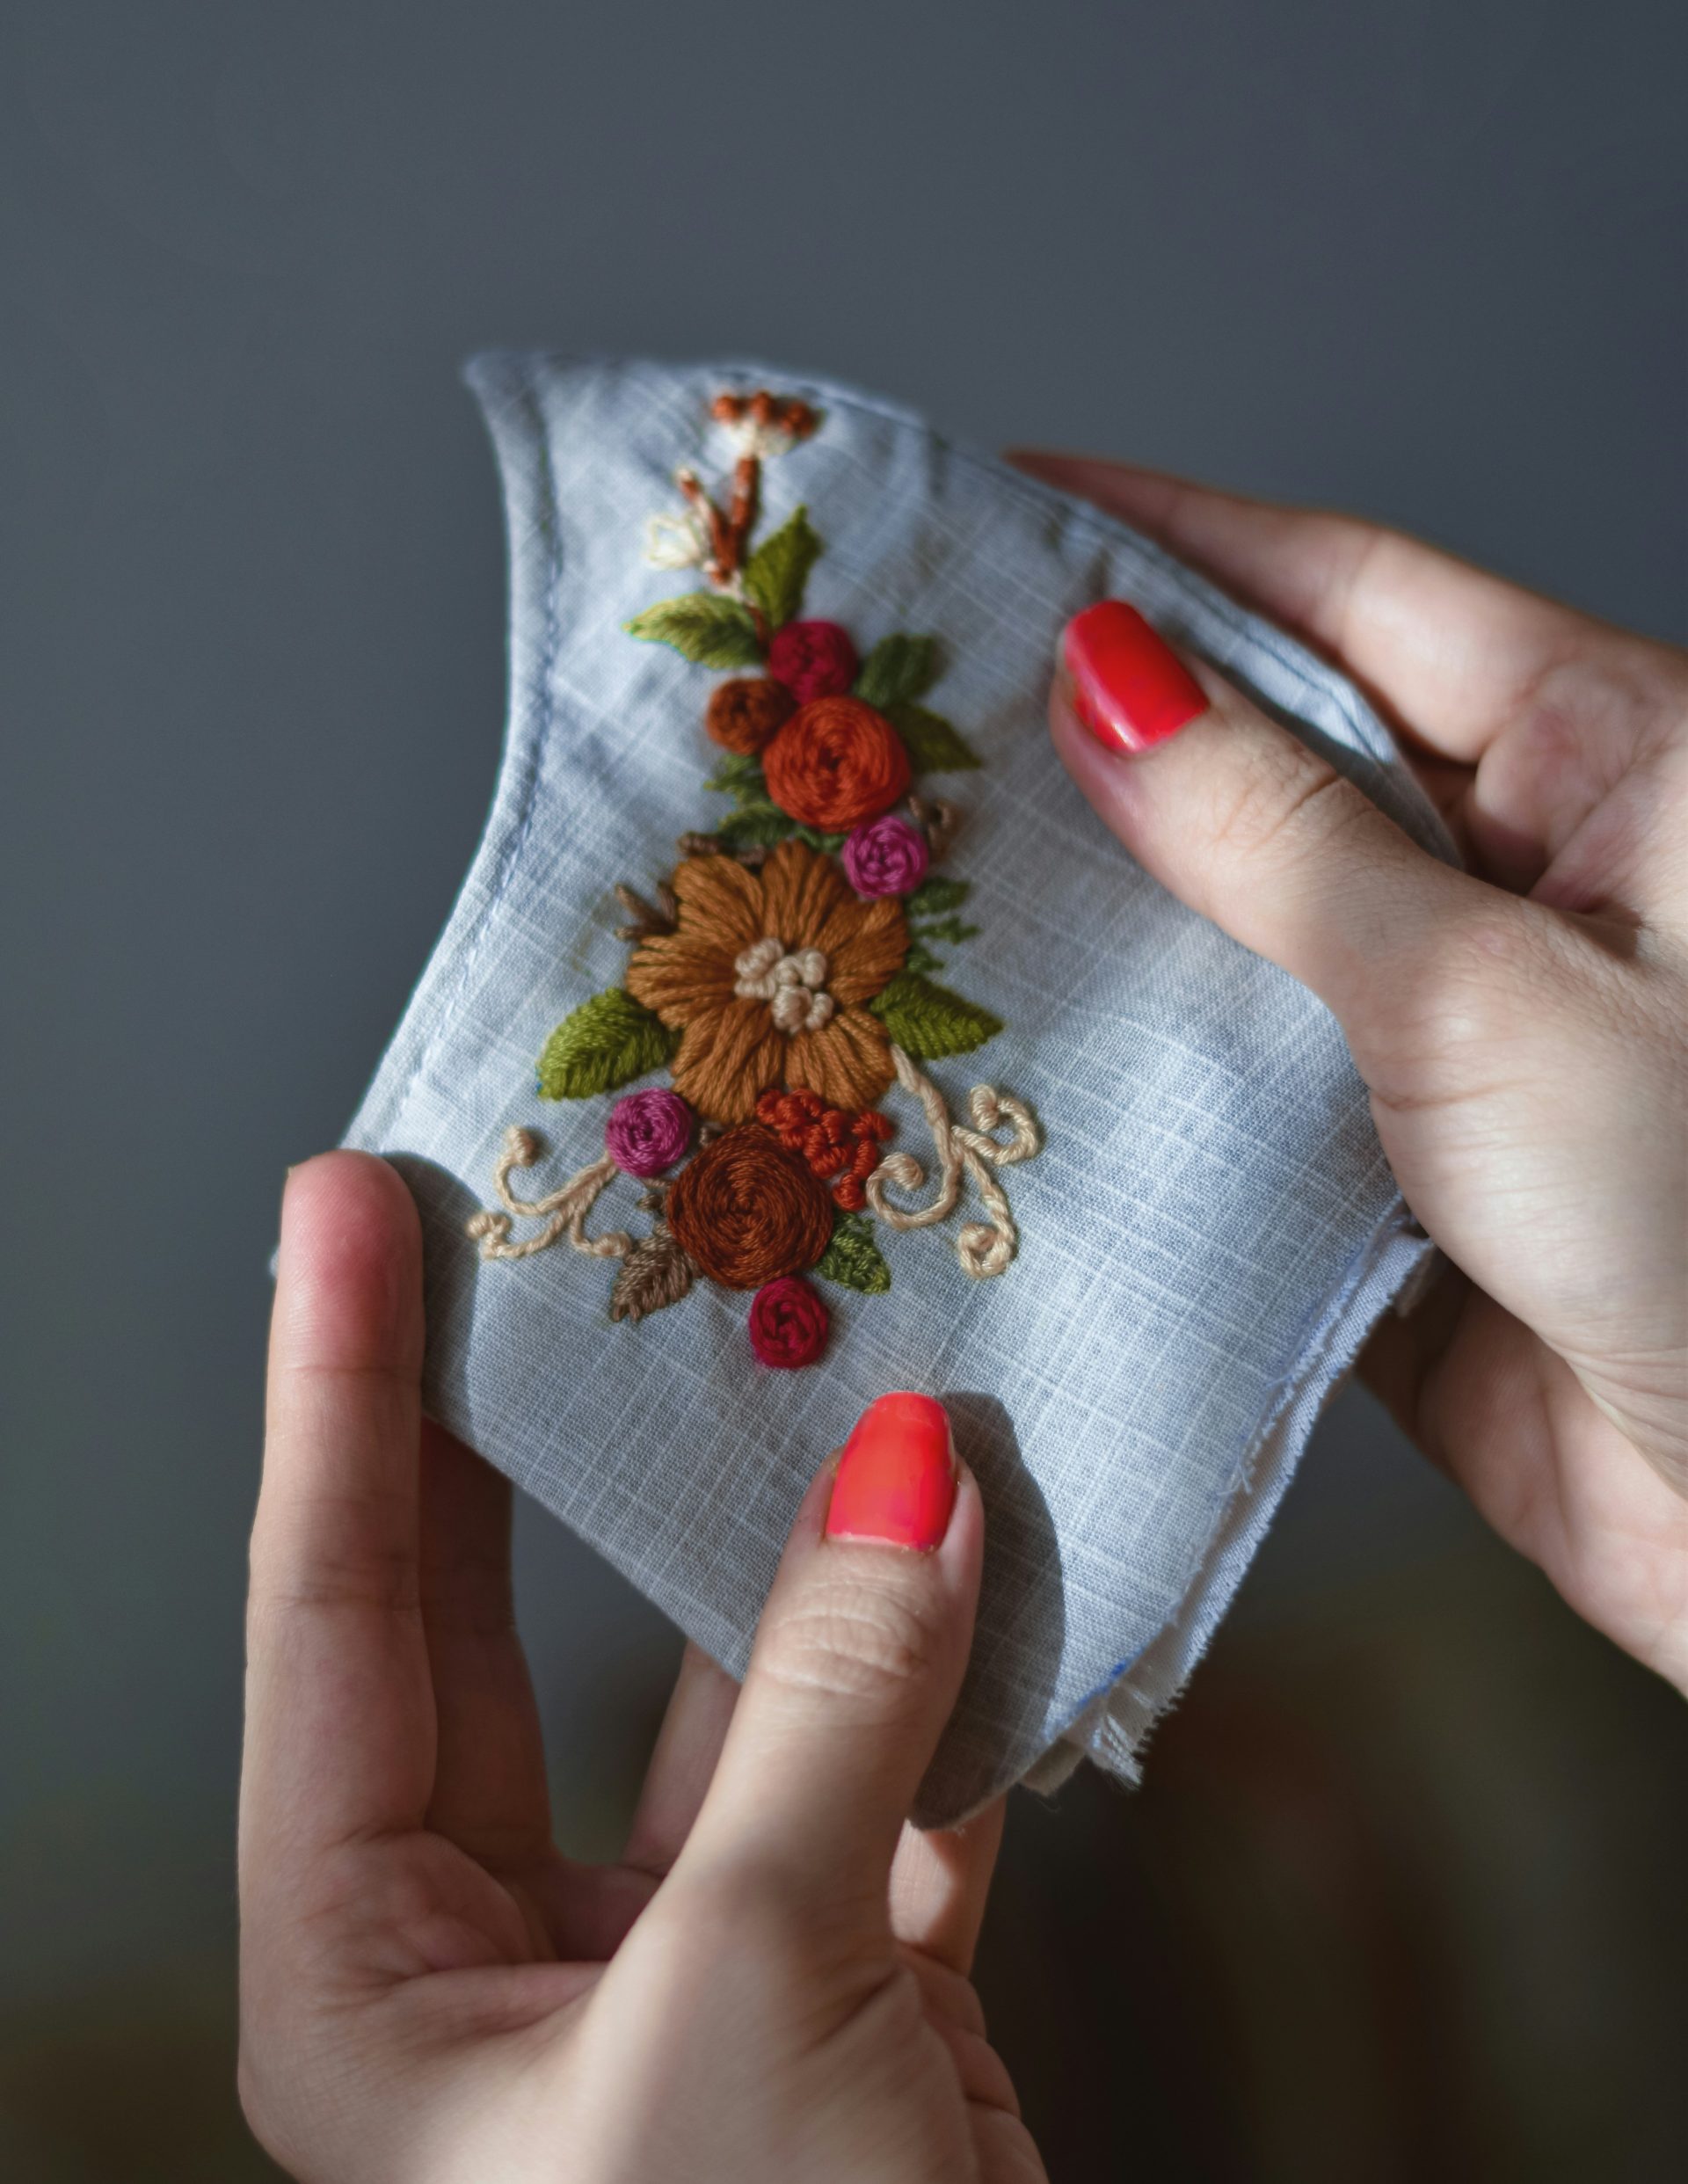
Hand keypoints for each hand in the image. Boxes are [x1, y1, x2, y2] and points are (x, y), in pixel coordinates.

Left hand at [240, 1153, 1042, 2182]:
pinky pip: (892, 1780)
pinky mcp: (849, 1992)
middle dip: (523, 1422)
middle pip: (503, 1620)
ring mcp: (689, 1965)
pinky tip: (990, 1534)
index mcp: (377, 1984)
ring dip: (799, 1541)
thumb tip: (906, 1475)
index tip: (347, 1204)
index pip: (337, 1623)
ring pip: (732, 1692)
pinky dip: (952, 1671)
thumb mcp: (752, 2009)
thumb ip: (834, 1719)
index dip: (341, 1397)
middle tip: (530, 1215)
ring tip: (816, 1339)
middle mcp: (506, 1962)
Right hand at [1018, 452, 1687, 1693]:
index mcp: (1616, 763)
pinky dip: (1134, 1078)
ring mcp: (1459, 1030)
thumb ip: (1282, 839)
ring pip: (1245, 931)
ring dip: (1100, 911)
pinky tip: (1001, 1049)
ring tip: (909, 866)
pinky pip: (1238, 1095)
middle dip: (1102, 729)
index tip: (1001, 504)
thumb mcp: (1486, 996)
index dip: (1171, 542)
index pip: (1355, 595)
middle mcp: (1534, 878)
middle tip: (904, 706)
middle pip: (1283, 753)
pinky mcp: (1395, 1179)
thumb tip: (1104, 680)